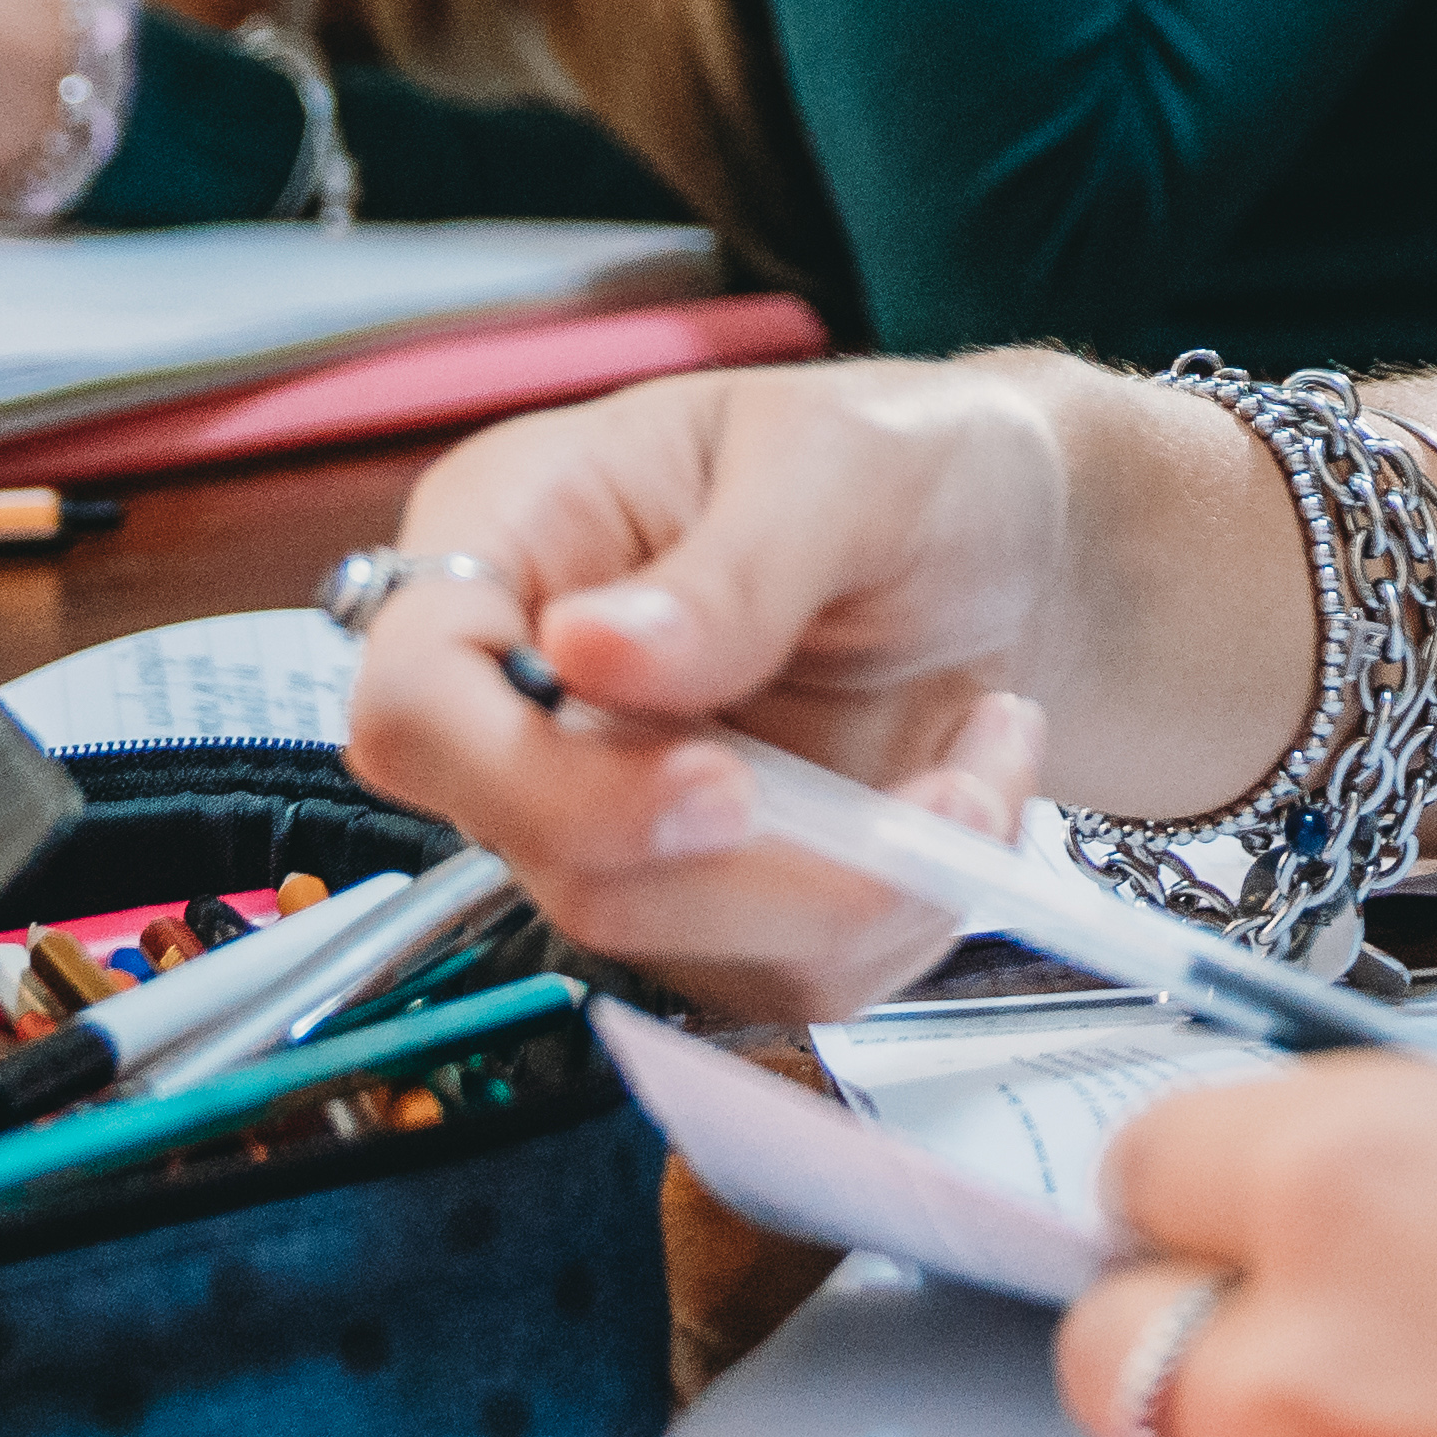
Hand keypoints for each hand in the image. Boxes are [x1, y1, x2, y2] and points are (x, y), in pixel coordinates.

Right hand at [335, 355, 1123, 1017]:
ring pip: (670, 946)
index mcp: (509, 547)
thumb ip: (733, 563)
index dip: (536, 778)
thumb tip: (591, 650)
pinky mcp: (708, 900)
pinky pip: (774, 979)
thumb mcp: (841, 460)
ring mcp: (616, 811)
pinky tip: (967, 801)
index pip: (418, 704)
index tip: (718, 783)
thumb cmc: (905, 457)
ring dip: (860, 893)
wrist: (1018, 546)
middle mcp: (534, 699)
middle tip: (931, 799)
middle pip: (547, 858)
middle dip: (758, 863)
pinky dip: (900, 918)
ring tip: (983, 767)